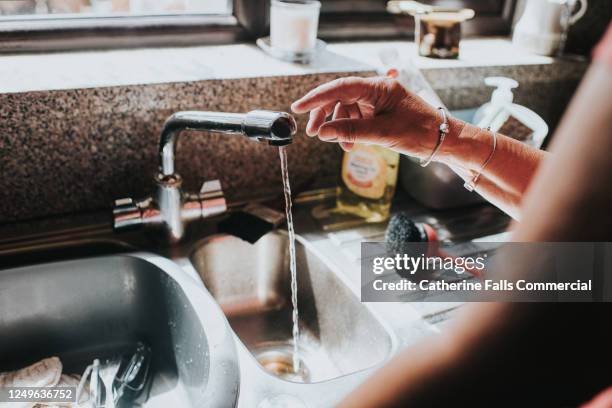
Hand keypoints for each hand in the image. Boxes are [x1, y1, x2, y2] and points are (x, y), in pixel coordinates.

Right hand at [291, 76, 461, 155]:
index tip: (298, 107)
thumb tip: (322, 132)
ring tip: (342, 145)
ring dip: (339, 127)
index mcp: (379, 87)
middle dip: (325, 114)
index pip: (341, 87)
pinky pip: (357, 118)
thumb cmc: (421, 133)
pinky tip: (351, 144)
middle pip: (340, 97)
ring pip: (347, 109)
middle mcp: (377, 90)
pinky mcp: (380, 112)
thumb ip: (351, 132)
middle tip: (313, 132)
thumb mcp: (384, 134)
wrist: (444, 141)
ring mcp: (378, 101)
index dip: (317, 97)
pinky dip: (350, 131)